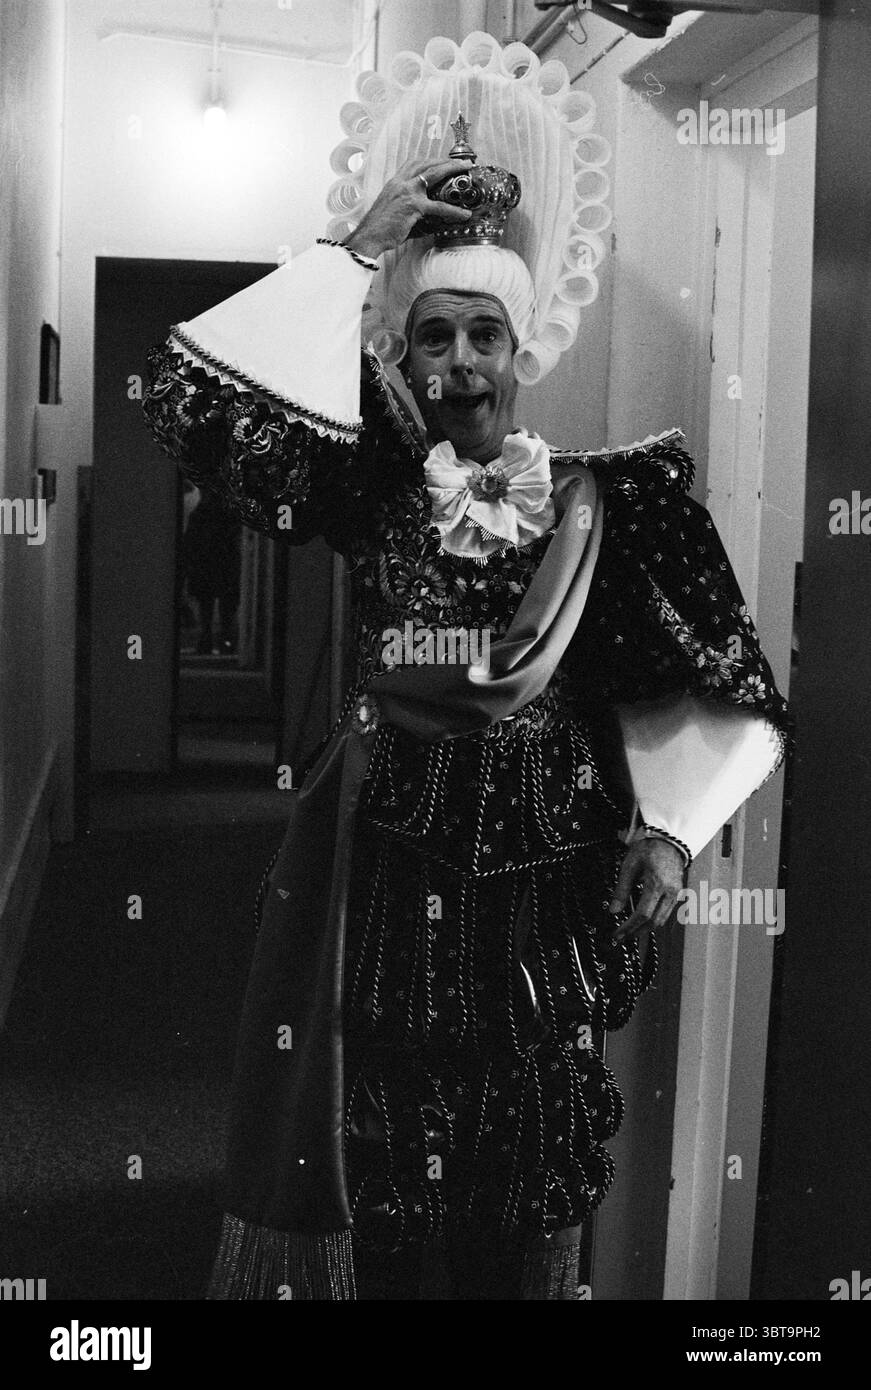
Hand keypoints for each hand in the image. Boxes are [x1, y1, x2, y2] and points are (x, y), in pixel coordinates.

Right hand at [343, 156, 474, 260]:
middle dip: (445, 160)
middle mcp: (401, 182)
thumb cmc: (380, 227)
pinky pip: (438, 207)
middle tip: (461, 162)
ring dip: (452, 169)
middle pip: (426, 164)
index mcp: (395, 182)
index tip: (442, 160)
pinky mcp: (413, 206)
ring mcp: (407, 192)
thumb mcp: (393, 211)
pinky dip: (453, 210)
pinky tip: (464, 214)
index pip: (414, 163)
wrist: (369, 236)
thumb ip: (410, 209)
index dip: (430, 160)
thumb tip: (429, 221)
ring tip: (466, 170)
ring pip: (434, 174)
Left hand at [608, 837, 685, 941]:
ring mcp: (676, 893)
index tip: (618, 934)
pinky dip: (654, 920)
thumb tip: (613, 910)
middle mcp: (669, 891)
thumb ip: (621, 890)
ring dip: (646, 929)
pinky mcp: (677, 893)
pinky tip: (643, 920)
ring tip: (630, 932)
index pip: (642, 914)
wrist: (668, 839)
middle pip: (654, 921)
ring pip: (662, 920)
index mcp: (656, 884)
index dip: (629, 927)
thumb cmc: (649, 849)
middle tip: (622, 937)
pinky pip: (666, 913)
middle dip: (637, 932)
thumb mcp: (629, 866)